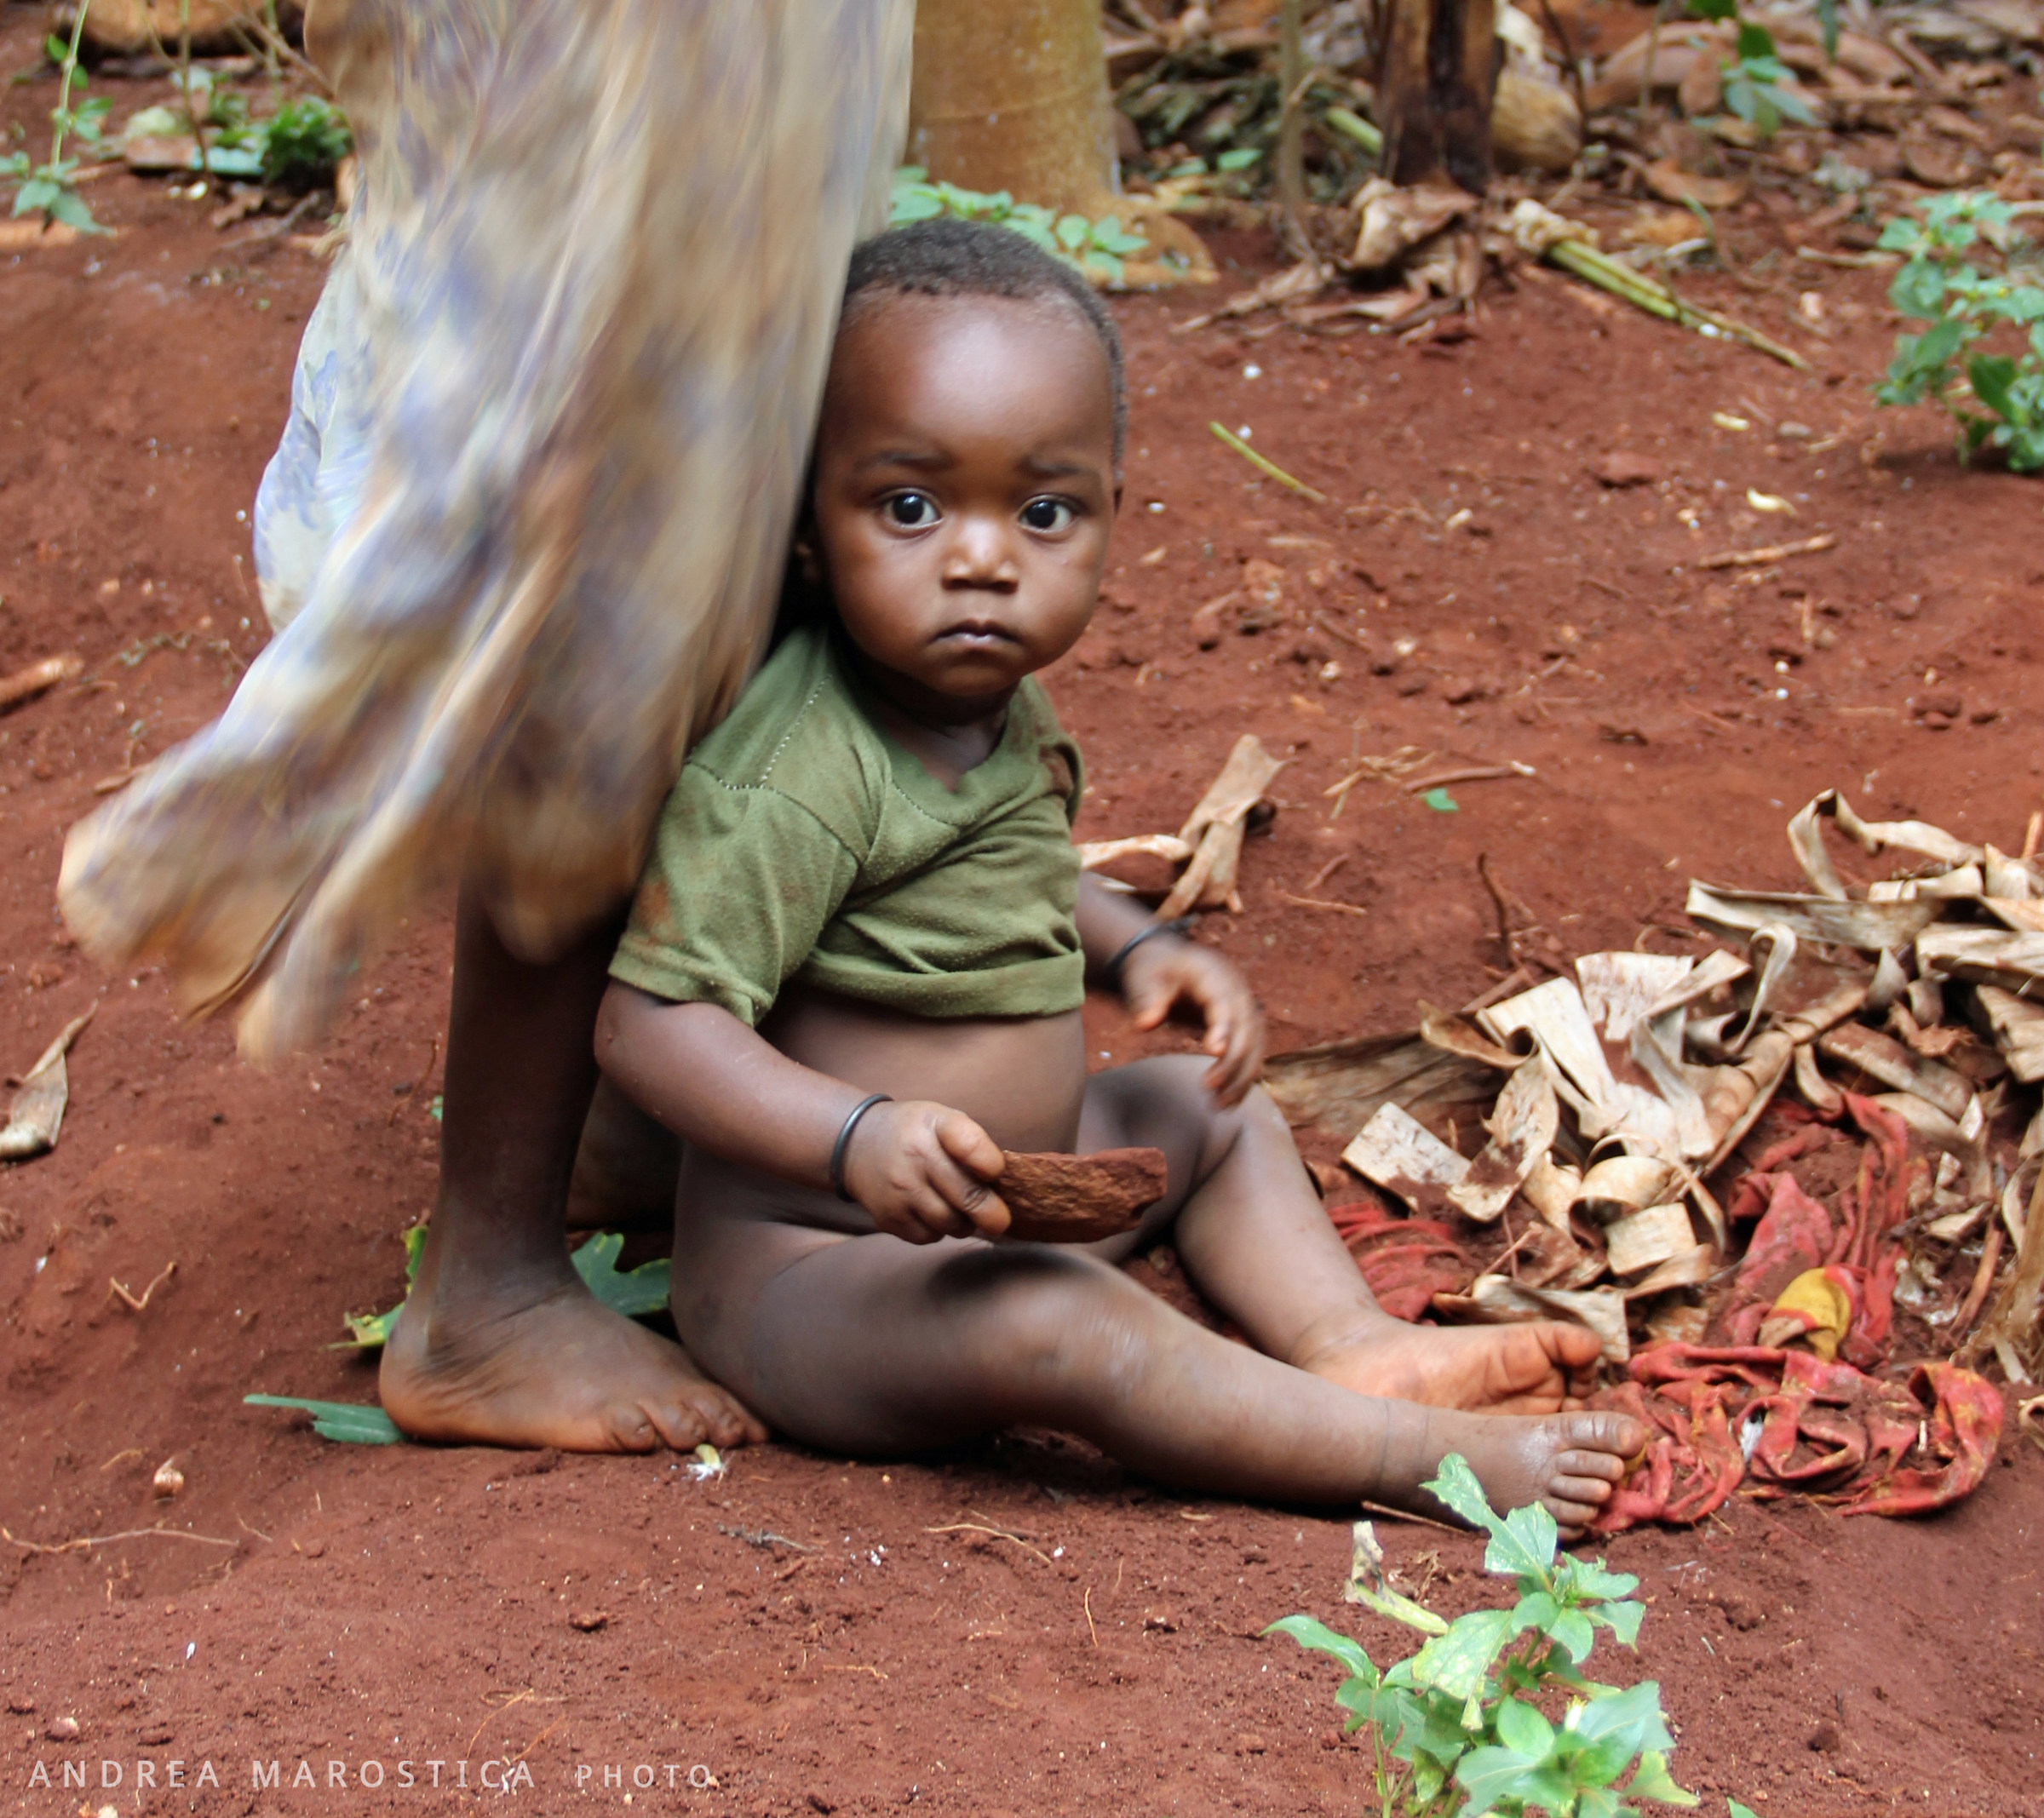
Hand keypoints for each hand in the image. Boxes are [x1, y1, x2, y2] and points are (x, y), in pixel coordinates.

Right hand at [839, 1099, 1010, 1242]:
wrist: (857, 1144)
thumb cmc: (916, 1133)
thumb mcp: (942, 1119)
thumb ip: (973, 1145)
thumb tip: (1004, 1189)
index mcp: (936, 1124)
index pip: (971, 1145)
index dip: (992, 1164)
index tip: (996, 1173)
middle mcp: (915, 1156)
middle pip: (968, 1197)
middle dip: (993, 1214)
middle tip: (1000, 1220)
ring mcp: (900, 1190)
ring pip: (951, 1224)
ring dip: (964, 1223)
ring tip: (961, 1210)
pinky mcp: (889, 1218)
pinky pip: (930, 1236)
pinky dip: (939, 1230)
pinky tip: (932, 1212)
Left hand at [1120, 937, 1264, 1106]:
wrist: (1167, 964)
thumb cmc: (1153, 972)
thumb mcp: (1142, 978)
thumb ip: (1145, 998)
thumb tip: (1145, 1024)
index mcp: (1213, 975)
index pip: (1224, 1003)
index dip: (1223, 1028)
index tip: (1213, 1052)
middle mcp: (1236, 991)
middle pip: (1246, 1030)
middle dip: (1232, 1062)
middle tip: (1208, 1088)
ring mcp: (1244, 1009)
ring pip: (1256, 1046)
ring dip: (1242, 1078)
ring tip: (1219, 1106)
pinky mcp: (1244, 1026)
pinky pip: (1253, 1054)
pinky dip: (1243, 1078)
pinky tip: (1228, 1103)